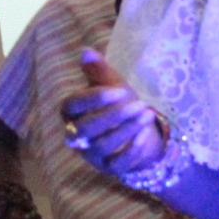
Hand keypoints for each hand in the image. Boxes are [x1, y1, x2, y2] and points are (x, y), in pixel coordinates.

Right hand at [60, 51, 165, 179]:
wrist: (137, 134)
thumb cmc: (118, 106)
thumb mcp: (111, 85)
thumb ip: (98, 70)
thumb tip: (85, 51)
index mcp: (72, 113)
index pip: (71, 106)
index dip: (92, 99)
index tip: (117, 90)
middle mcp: (76, 135)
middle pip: (86, 128)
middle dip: (112, 115)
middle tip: (137, 103)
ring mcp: (91, 154)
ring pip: (102, 144)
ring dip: (125, 129)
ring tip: (147, 113)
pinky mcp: (109, 168)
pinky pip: (116, 163)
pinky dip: (130, 150)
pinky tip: (144, 134)